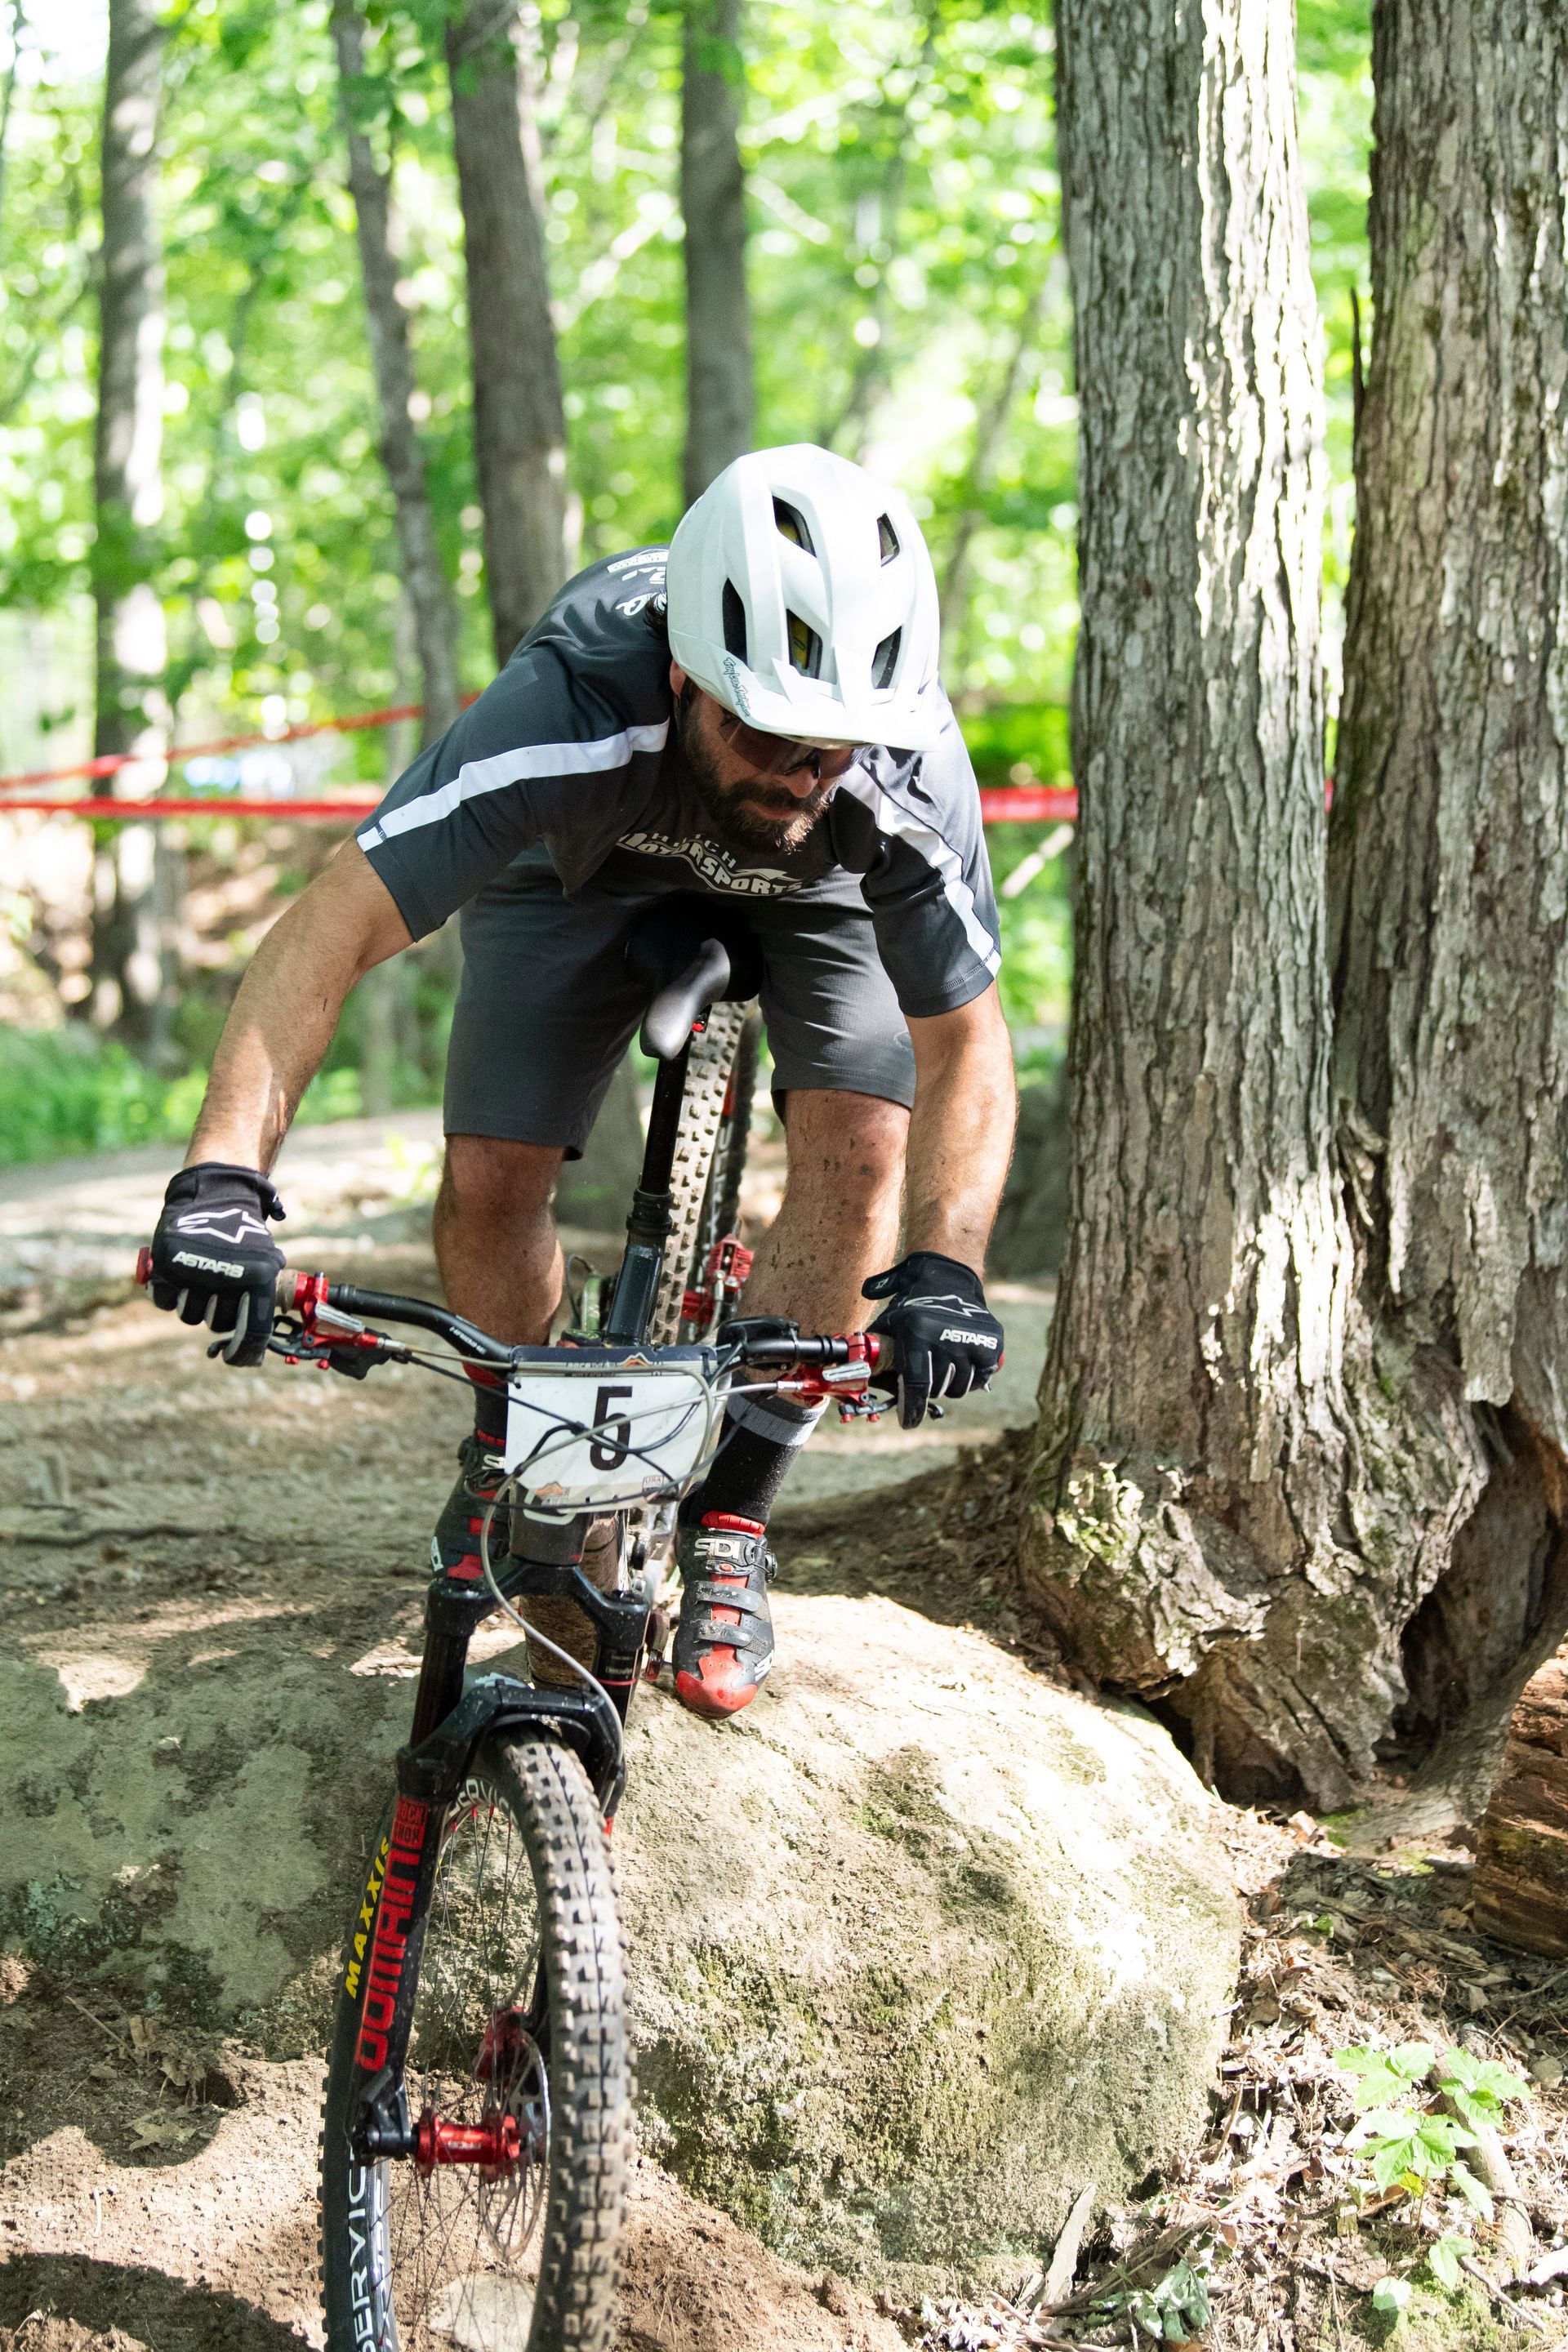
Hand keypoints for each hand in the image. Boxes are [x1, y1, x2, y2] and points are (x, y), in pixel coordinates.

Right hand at [148, 1162, 285, 1366]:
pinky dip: (168, 1294)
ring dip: (194, 1303)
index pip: (252, 1328)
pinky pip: (163, 1301)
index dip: (244, 1351)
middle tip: (217, 1293)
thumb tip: (253, 1348)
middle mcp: (226, 1276)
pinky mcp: (166, 1263)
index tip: (233, 1359)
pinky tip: (177, 1277)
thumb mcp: (264, 1261)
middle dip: (218, 1313)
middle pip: (218, 1323)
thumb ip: (259, 1299)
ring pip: (189, 1315)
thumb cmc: (243, 1234)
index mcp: (257, 1277)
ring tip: (200, 1278)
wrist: (215, 1193)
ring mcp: (194, 1270)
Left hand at [862, 1251, 1004, 1428]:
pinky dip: (973, 1378)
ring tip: (944, 1368)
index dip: (912, 1408)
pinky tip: (963, 1364)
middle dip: (929, 1391)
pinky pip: (982, 1378)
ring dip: (951, 1385)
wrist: (947, 1280)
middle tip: (926, 1379)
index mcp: (917, 1333)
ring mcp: (972, 1338)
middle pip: (939, 1389)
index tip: (908, 1422)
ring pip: (961, 1387)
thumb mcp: (888, 1325)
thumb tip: (862, 1385)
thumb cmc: (910, 1309)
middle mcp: (946, 1336)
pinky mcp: (992, 1341)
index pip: (917, 1384)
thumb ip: (877, 1355)